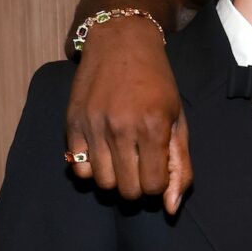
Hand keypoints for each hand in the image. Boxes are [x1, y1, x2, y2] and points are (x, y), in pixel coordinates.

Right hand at [65, 17, 192, 214]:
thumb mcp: (177, 119)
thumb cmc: (157, 82)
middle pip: (127, 190)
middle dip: (138, 186)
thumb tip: (170, 208)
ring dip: (114, 179)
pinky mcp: (72, 122)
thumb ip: (179, 165)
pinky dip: (91, 168)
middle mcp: (121, 128)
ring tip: (122, 160)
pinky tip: (102, 152)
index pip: (153, 187)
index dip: (158, 185)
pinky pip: (78, 168)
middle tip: (140, 165)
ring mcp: (93, 125)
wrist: (121, 42)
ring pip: (102, 183)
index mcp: (152, 127)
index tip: (158, 168)